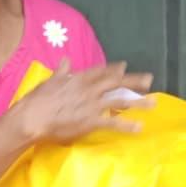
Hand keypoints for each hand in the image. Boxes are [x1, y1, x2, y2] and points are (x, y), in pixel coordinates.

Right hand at [10, 62, 152, 144]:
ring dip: (137, 101)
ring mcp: (92, 105)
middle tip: (149, 80)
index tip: (125, 66)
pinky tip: (139, 127)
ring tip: (153, 103)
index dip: (114, 69)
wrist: (33, 116)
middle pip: (116, 82)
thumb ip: (61, 70)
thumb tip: (65, 59)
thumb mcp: (50, 81)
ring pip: (119, 100)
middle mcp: (89, 89)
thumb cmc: (37, 100)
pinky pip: (113, 122)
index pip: (101, 71)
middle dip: (134, 80)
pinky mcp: (91, 121)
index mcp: (79, 79)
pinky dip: (127, 125)